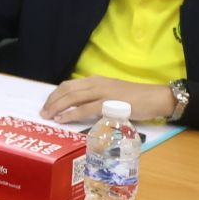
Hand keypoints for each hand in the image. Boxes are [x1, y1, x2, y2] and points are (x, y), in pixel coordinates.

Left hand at [42, 77, 175, 124]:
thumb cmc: (135, 98)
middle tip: (43, 112)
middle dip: (52, 101)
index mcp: (96, 80)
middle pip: (67, 90)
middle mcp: (97, 83)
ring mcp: (103, 92)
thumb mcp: (110, 93)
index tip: (47, 105)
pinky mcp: (109, 103)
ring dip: (57, 107)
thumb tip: (77, 107)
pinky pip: (85, 109)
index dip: (55, 95)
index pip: (69, 85)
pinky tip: (63, 119)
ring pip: (73, 97)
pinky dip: (71, 114)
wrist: (155, 98)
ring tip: (48, 116)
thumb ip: (95, 98)